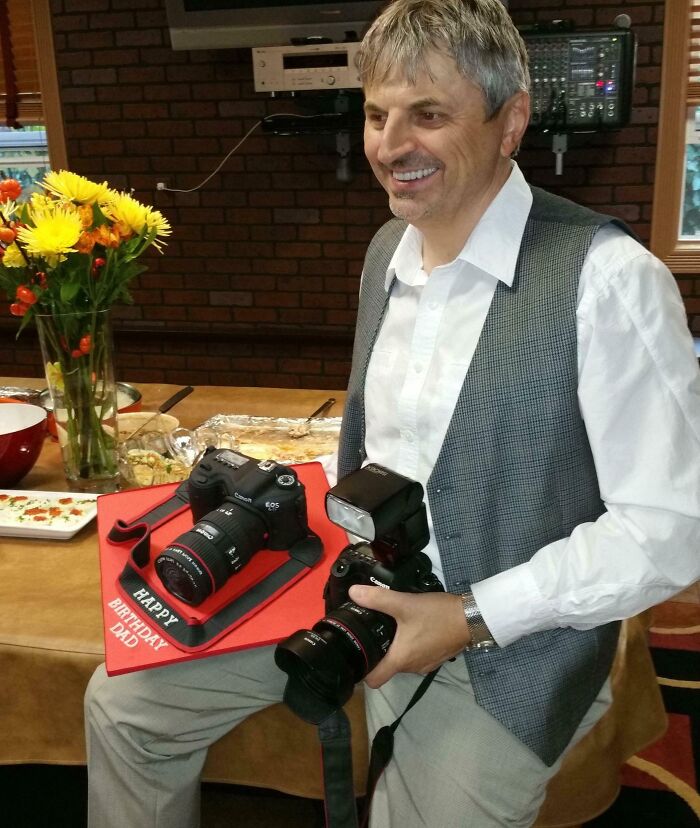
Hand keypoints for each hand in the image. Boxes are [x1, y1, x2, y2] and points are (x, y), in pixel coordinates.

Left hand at [347, 585, 471, 687]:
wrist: (471, 617)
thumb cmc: (437, 615)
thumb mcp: (404, 604)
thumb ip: (378, 599)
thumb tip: (353, 592)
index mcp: (401, 660)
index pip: (374, 680)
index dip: (362, 671)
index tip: (356, 654)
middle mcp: (412, 668)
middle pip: (387, 667)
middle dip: (378, 652)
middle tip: (371, 632)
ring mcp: (425, 665)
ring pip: (402, 661)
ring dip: (395, 648)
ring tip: (390, 627)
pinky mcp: (435, 658)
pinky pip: (415, 656)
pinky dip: (410, 646)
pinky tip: (411, 628)